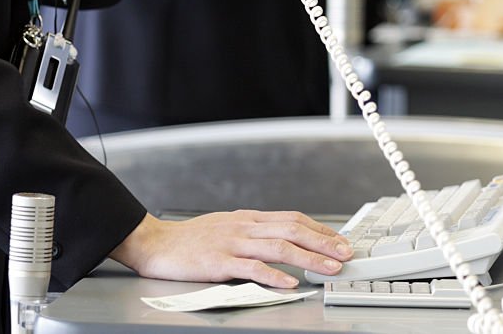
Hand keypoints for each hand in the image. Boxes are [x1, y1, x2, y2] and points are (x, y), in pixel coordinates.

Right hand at [110, 211, 353, 287]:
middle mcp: (246, 226)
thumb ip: (254, 231)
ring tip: (329, 268)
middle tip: (346, 253)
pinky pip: (251, 267)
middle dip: (324, 242)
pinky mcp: (219, 262)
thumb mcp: (228, 226)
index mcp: (249, 218)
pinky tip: (289, 283)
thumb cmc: (191, 239)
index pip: (294, 219)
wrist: (156, 243)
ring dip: (309, 257)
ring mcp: (233, 243)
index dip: (320, 229)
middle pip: (293, 229)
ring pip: (280, 247)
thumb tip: (283, 237)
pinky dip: (273, 275)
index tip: (340, 241)